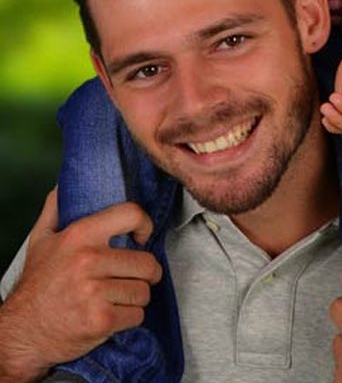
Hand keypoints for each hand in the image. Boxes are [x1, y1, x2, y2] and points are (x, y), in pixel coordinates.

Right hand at [0, 190, 161, 382]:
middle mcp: (88, 260)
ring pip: (143, 290)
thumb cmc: (36, 286)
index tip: (142, 237)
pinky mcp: (100, 320)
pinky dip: (129, 318)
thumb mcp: (40, 241)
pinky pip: (136, 315)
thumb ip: (54, 209)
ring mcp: (95, 291)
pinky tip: (112, 315)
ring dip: (136, 298)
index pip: (131, 214)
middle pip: (146, 262)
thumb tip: (64, 183)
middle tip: (133, 277)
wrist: (20, 333)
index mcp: (79, 236)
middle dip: (144, 273)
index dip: (145, 225)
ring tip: (118, 297)